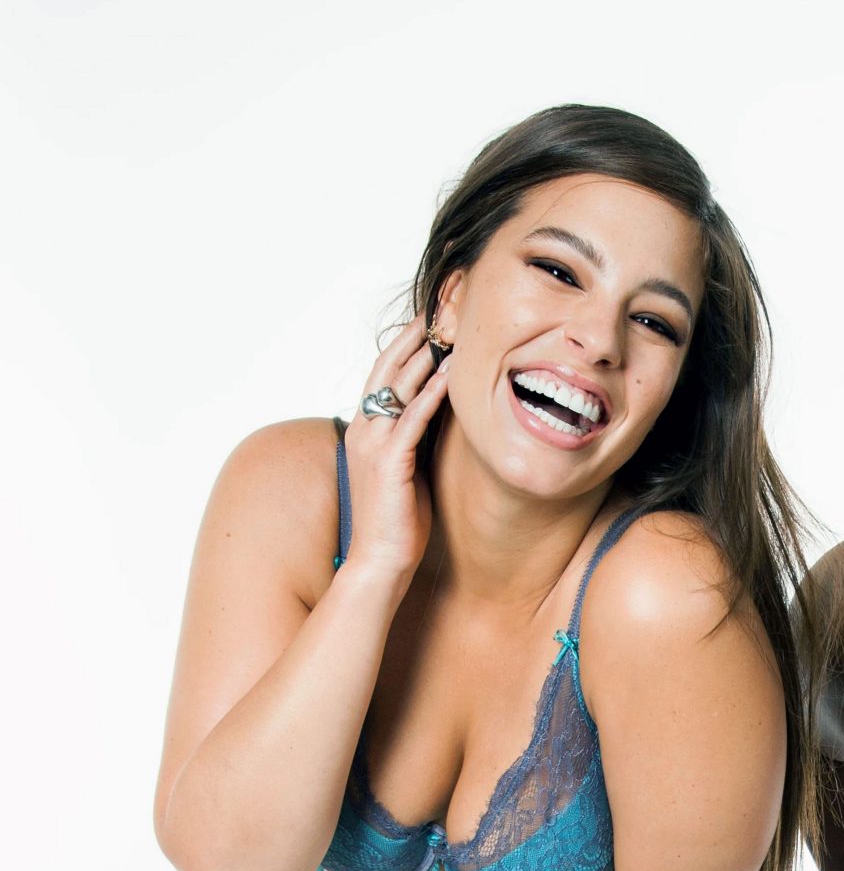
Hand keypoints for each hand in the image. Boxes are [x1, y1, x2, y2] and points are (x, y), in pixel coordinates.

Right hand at [343, 323, 449, 582]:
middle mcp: (364, 429)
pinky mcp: (390, 462)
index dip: (406, 345)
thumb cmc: (398, 524)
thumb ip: (417, 440)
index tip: (431, 321)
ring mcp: (374, 444)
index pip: (384, 374)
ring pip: (399, 386)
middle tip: (440, 308)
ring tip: (451, 327)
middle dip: (414, 336)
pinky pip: (412, 418)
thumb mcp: (409, 470)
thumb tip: (440, 416)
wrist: (379, 563)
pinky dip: (431, 393)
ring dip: (426, 354)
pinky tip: (451, 373)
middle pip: (388, 368)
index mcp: (366, 429)